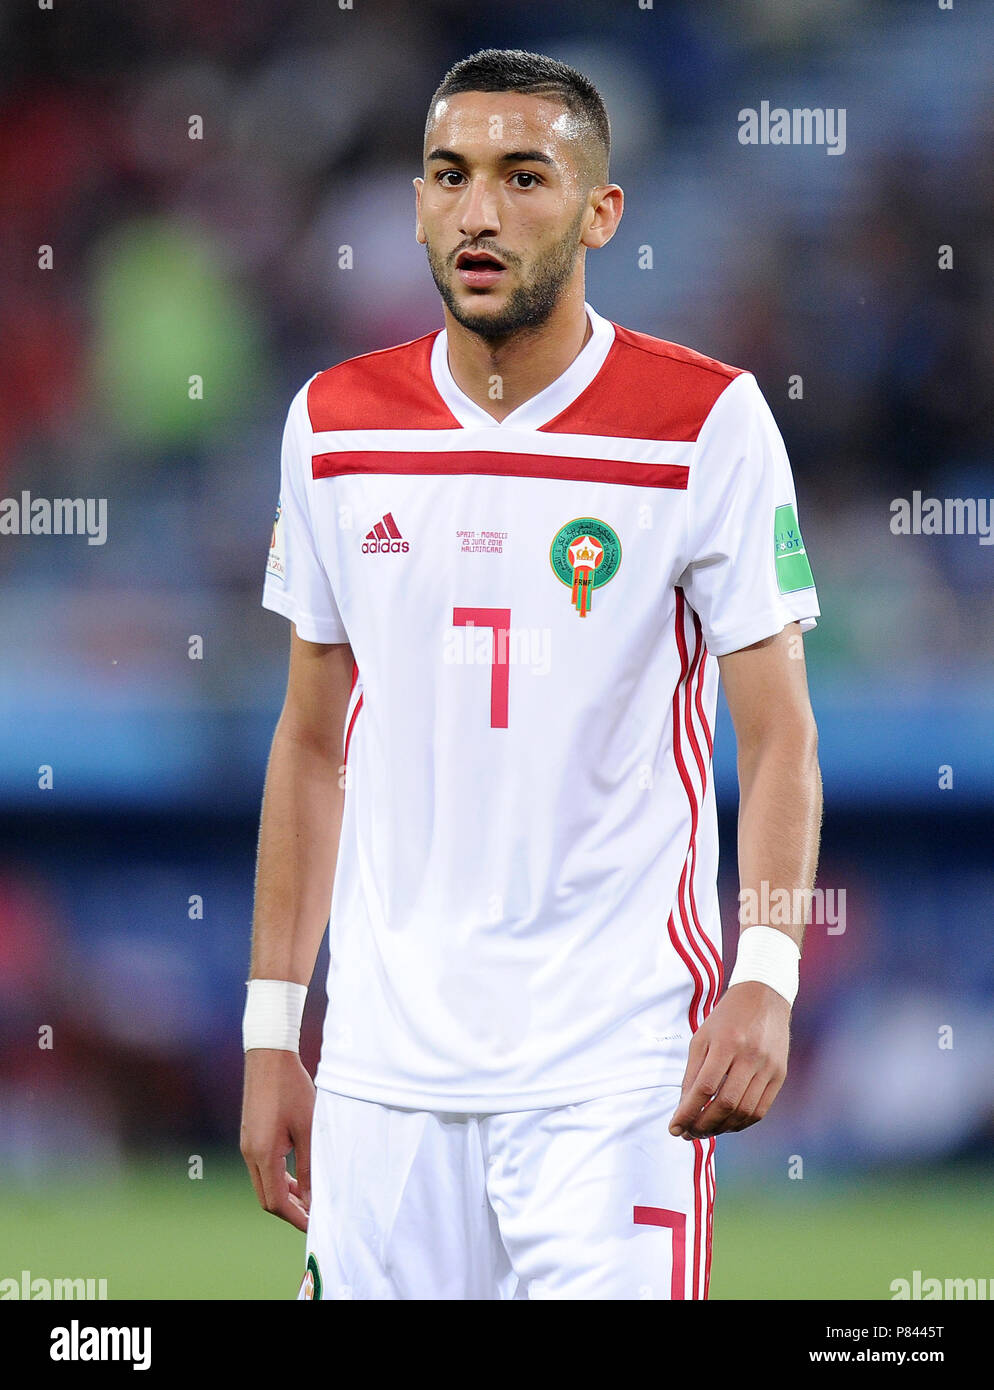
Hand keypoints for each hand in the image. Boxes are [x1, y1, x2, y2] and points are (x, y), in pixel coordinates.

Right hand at [240, 1049, 315, 1230]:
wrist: (268, 1057)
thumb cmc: (292, 1089)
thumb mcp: (308, 1128)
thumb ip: (309, 1166)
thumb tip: (311, 1198)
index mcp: (263, 1154)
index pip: (276, 1201)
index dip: (295, 1217)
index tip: (314, 1225)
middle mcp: (249, 1153)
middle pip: (266, 1197)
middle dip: (289, 1210)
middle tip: (314, 1216)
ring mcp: (247, 1145)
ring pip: (263, 1184)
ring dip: (284, 1194)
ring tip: (309, 1199)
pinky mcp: (249, 1137)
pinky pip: (261, 1169)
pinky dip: (278, 1178)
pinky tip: (296, 1176)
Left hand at [669, 981, 790, 1138]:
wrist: (764, 997)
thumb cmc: (726, 1018)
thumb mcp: (702, 1037)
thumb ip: (692, 1073)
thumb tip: (683, 1109)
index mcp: (726, 1042)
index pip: (705, 1087)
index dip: (688, 1112)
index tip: (674, 1128)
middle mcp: (750, 1055)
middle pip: (726, 1103)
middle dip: (704, 1125)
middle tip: (689, 1133)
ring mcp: (768, 1066)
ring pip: (745, 1111)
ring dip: (722, 1128)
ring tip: (705, 1130)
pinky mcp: (780, 1075)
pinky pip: (761, 1110)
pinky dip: (741, 1123)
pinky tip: (726, 1124)